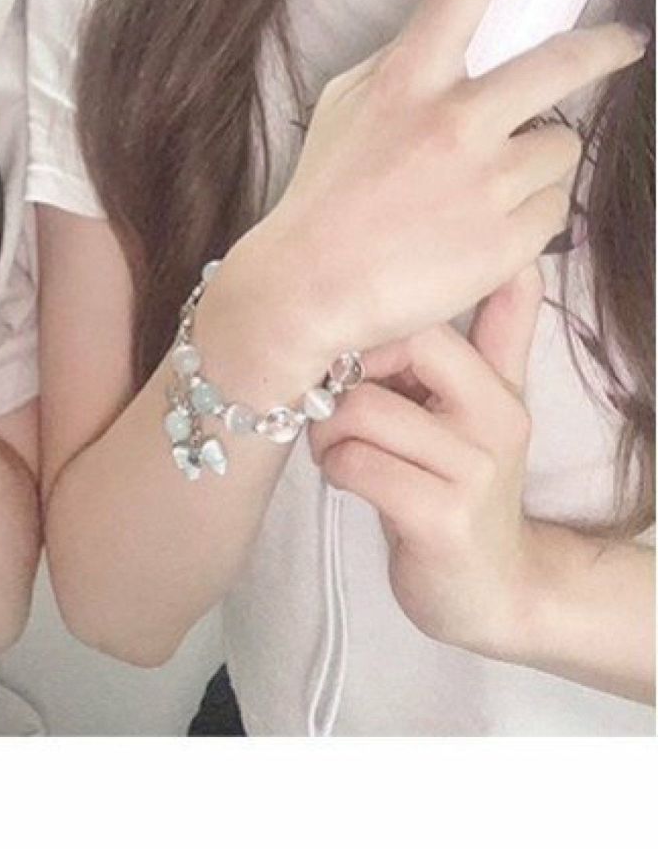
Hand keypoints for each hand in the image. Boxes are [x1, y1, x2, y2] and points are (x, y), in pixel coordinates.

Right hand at [230, 0, 645, 352]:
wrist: (306, 288)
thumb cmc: (325, 192)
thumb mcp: (347, 107)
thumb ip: (405, 68)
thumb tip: (457, 43)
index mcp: (409, 76)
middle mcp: (455, 119)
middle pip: (565, 61)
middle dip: (606, 47)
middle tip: (623, 42)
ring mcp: (488, 180)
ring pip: (561, 145)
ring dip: (536, 161)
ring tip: (480, 192)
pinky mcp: (511, 237)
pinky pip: (553, 209)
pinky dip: (527, 218)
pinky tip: (477, 232)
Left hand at [307, 265, 547, 657]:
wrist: (496, 591)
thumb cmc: (465, 485)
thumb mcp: (492, 404)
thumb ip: (501, 331)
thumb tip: (521, 257)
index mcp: (496, 386)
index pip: (418, 319)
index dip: (364, 333)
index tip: (349, 366)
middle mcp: (494, 422)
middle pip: (384, 350)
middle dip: (340, 378)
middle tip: (334, 409)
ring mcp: (471, 473)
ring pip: (357, 410)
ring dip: (327, 432)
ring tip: (338, 449)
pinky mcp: (439, 520)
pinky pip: (354, 463)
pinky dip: (335, 470)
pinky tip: (349, 481)